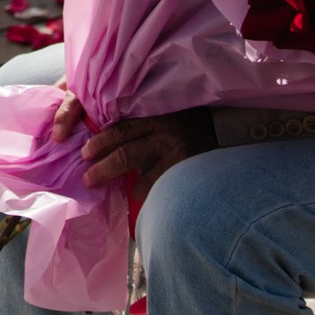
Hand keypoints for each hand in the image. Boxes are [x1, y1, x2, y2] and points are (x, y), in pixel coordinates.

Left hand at [78, 108, 214, 197]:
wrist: (230, 131)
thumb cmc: (194, 124)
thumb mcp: (168, 115)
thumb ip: (146, 125)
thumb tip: (114, 141)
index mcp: (157, 118)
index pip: (121, 130)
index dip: (100, 141)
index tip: (84, 153)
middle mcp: (165, 135)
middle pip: (125, 154)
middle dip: (103, 169)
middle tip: (88, 179)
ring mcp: (176, 157)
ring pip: (142, 179)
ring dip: (130, 188)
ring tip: (125, 194)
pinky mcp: (187, 174)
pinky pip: (161, 190)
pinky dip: (151, 195)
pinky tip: (147, 199)